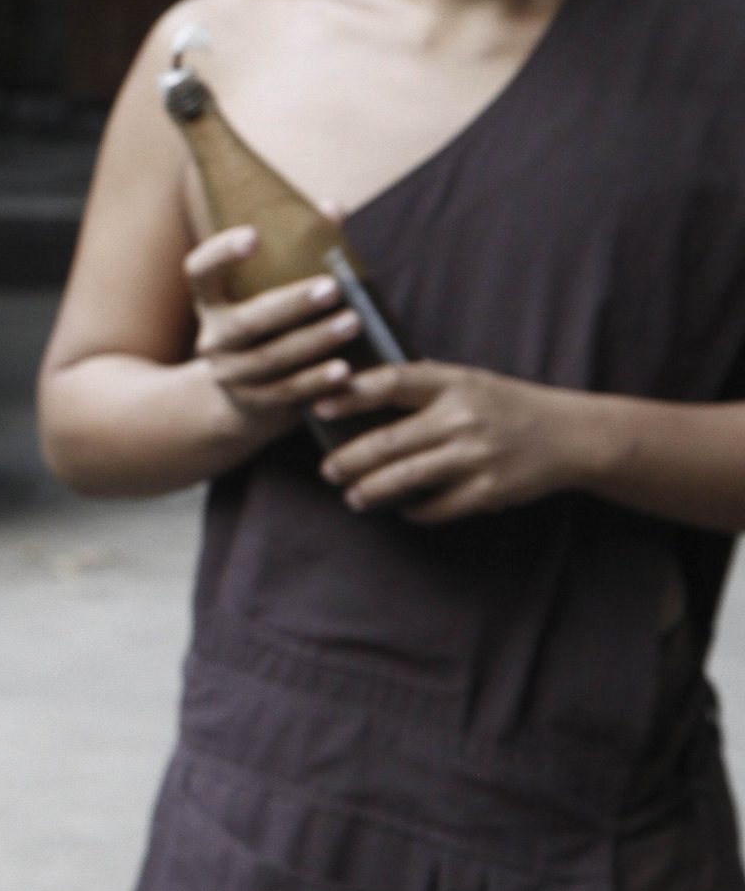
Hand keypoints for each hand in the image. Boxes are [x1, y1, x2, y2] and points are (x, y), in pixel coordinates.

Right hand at [184, 226, 362, 425]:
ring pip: (271, 358)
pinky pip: (286, 392)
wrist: (244, 402)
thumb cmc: (271, 330)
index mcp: (212, 303)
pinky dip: (316, 381)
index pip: (200, 272)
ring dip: (314, 340)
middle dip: (292, 303)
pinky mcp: (253, 404)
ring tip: (354, 322)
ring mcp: (231, 375)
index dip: (222, 253)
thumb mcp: (272, 293)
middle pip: (248, 321)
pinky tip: (345, 371)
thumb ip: (302, 252)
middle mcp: (214, 339)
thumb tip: (332, 208)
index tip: (255, 234)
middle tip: (334, 286)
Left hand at [314, 362, 592, 522]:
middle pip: (388, 441)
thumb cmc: (506, 405)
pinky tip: (398, 509)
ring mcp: (476, 456)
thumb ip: (423, 383)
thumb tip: (358, 384)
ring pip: (405, 478)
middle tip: (327, 470)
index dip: (350, 394)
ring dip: (370, 490)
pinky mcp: (488, 490)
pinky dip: (412, 510)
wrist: (571, 435)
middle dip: (348, 459)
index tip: (318, 404)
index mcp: (453, 383)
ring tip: (352, 495)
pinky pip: (437, 507)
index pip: (391, 382)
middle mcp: (462, 417)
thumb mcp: (468, 380)